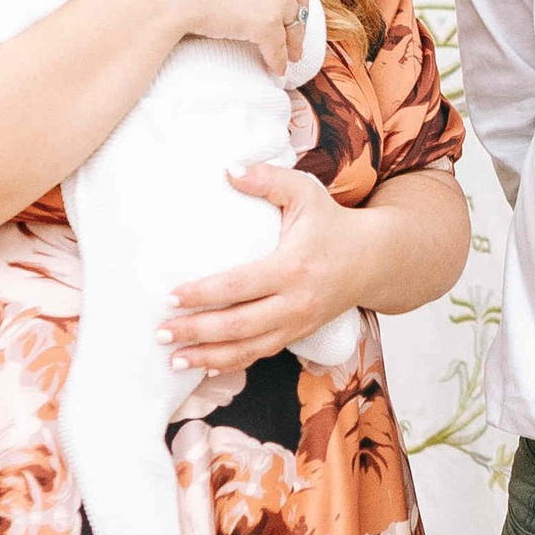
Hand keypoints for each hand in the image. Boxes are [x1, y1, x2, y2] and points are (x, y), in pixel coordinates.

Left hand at [163, 164, 365, 369]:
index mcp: (292, 267)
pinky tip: (205, 365)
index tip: (171, 296)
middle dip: (196, 332)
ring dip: (208, 357)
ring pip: (248, 349)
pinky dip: (232, 363)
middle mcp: (295, 303)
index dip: (203, 294)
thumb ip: (268, 179)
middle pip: (239, 325)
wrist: (373, 260)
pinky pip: (262, 354)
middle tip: (161, 333)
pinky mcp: (298, 335)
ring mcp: (298, 324)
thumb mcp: (305, 193)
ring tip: (173, 359)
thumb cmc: (332, 223)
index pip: (239, 286)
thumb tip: (228, 170)